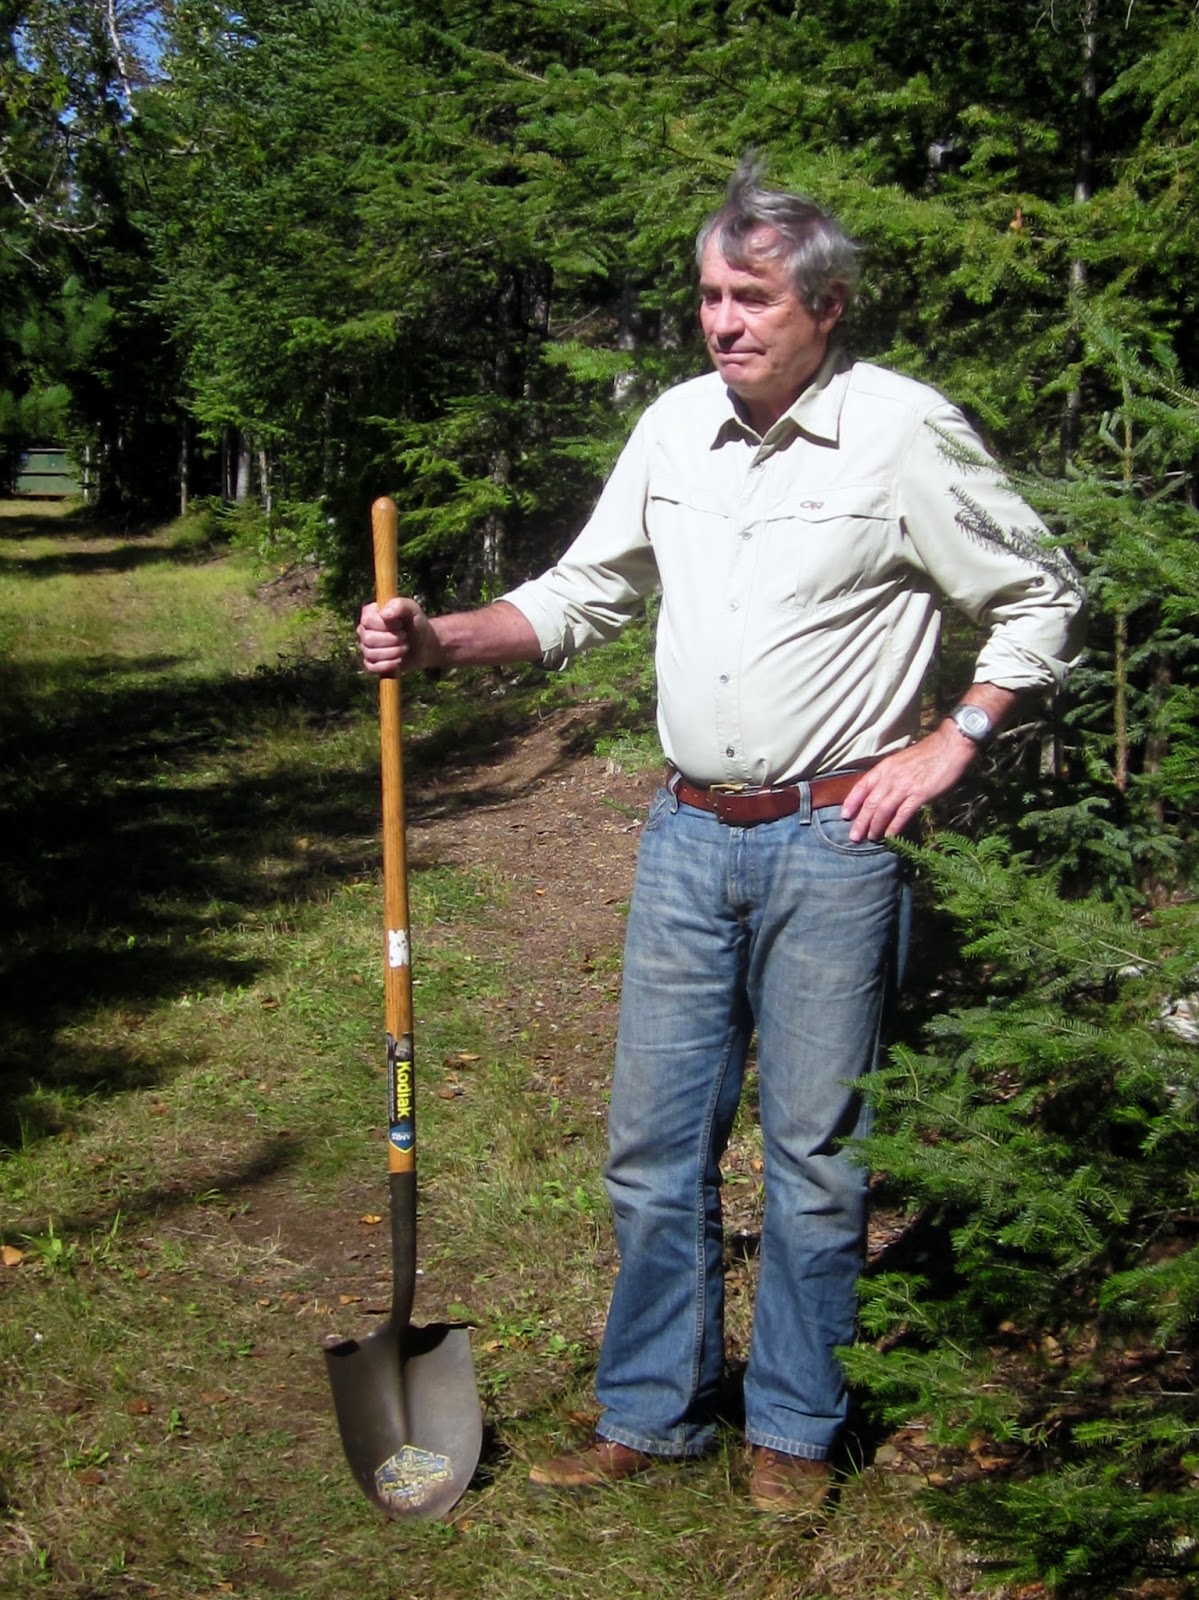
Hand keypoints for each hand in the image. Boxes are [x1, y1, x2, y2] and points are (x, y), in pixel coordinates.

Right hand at [356, 596, 444, 675]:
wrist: (424, 644)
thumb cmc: (416, 623)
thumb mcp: (413, 609)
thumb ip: (400, 605)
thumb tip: (384, 614)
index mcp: (369, 613)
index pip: (368, 621)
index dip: (387, 625)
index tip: (401, 624)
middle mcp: (364, 630)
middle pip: (369, 639)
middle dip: (392, 640)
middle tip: (405, 636)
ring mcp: (366, 647)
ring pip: (371, 653)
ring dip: (393, 652)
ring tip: (404, 647)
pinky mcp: (371, 663)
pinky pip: (372, 667)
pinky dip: (388, 665)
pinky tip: (399, 660)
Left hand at [840, 724, 977, 841]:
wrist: (949, 746)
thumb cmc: (928, 753)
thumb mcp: (901, 760)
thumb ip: (891, 774)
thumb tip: (883, 790)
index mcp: (885, 767)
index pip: (862, 786)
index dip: (852, 802)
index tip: (844, 815)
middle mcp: (891, 777)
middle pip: (870, 802)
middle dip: (860, 821)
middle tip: (854, 836)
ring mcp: (904, 786)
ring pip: (883, 810)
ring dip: (875, 826)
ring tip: (870, 838)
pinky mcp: (919, 794)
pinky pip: (902, 813)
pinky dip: (894, 826)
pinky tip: (890, 835)